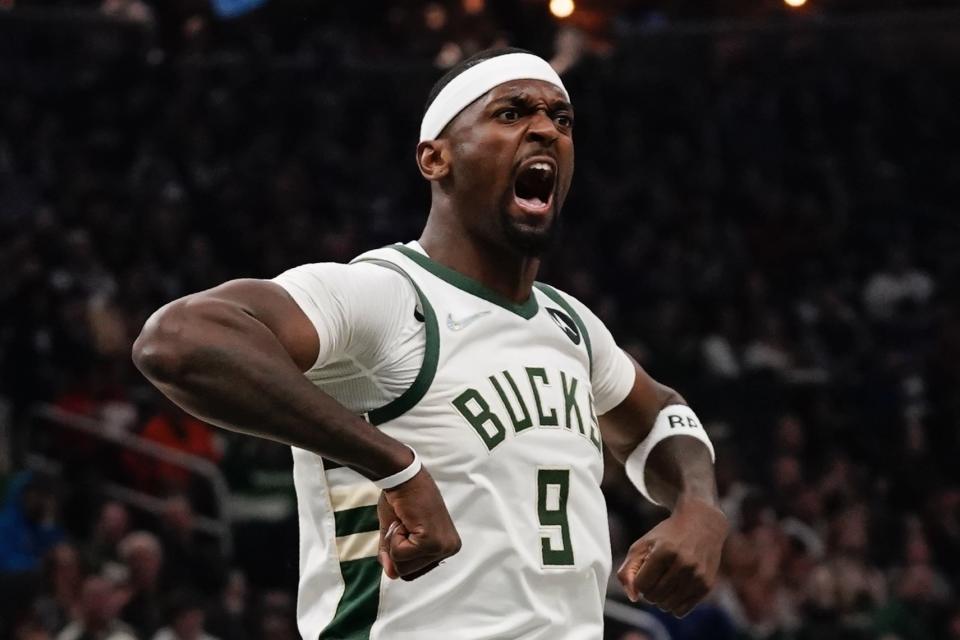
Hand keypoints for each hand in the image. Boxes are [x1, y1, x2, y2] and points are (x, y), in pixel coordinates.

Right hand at [377, 466, 460, 580]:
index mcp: (445, 547)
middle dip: (397, 548)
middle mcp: (450, 548)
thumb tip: (391, 574)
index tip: (406, 527)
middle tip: (405, 523)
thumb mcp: (396, 533)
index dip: (399, 550)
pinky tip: (406, 520)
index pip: (412, 571)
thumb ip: (394, 555)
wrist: (404, 477)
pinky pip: (400, 555)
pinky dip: (395, 537)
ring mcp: (443, 546)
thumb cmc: (402, 500)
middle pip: (407, 573)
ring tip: (406, 521)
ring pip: (403, 567)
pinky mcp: (432, 542)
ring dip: (396, 542)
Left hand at [617, 497, 727, 616]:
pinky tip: (675, 589)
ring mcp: (697, 576)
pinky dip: (673, 605)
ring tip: (664, 582)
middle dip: (649, 589)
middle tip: (655, 575)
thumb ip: (628, 570)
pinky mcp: (706, 585)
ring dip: (660, 599)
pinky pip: (681, 610)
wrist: (702, 524)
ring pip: (667, 605)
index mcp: (664, 551)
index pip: (641, 585)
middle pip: (654, 596)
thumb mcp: (642, 545)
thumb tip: (632, 597)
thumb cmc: (667, 536)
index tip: (644, 571)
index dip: (638, 580)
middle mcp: (683, 564)